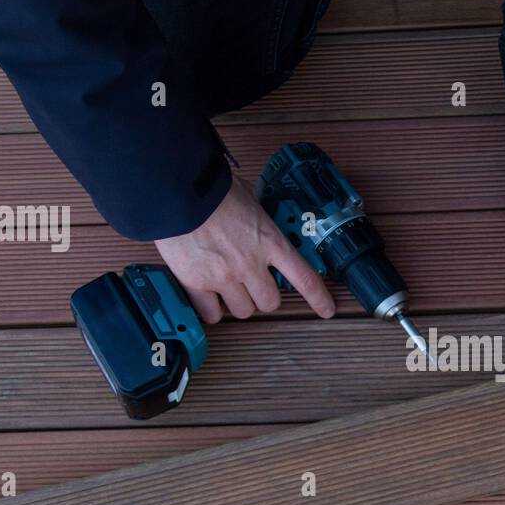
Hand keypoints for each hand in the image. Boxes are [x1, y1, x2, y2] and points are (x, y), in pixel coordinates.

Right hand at [154, 174, 334, 322]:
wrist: (177, 192)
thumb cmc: (212, 190)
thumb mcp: (250, 199)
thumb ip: (260, 218)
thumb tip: (261, 217)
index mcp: (270, 242)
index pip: (304, 277)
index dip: (318, 298)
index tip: (327, 309)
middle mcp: (251, 265)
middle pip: (270, 302)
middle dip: (263, 296)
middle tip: (252, 284)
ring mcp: (224, 277)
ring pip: (242, 311)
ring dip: (238, 302)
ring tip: (227, 286)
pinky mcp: (197, 284)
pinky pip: (212, 314)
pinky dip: (211, 309)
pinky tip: (208, 295)